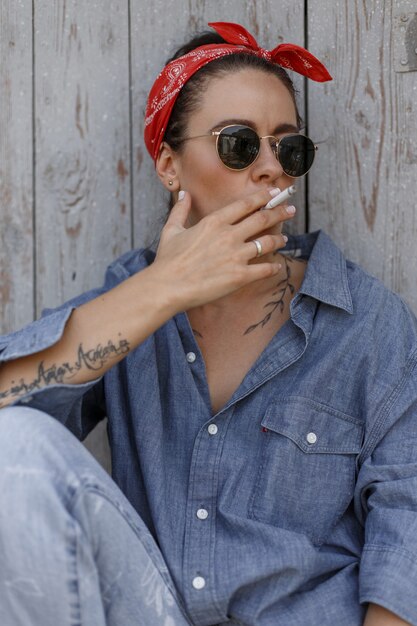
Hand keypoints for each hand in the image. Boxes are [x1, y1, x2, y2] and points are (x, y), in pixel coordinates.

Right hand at [152, 188, 294, 310]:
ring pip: (267, 242)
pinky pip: (264, 269)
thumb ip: (180, 210)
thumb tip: (185, 194)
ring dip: (278, 239)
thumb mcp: (171, 230)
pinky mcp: (240, 276)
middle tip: (290, 209)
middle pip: (262, 219)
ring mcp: (236, 255)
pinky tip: (276, 266)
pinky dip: (273, 267)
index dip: (262, 197)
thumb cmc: (167, 260)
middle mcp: (228, 235)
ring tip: (284, 238)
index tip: (273, 193)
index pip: (245, 205)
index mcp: (214, 222)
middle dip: (279, 212)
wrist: (167, 286)